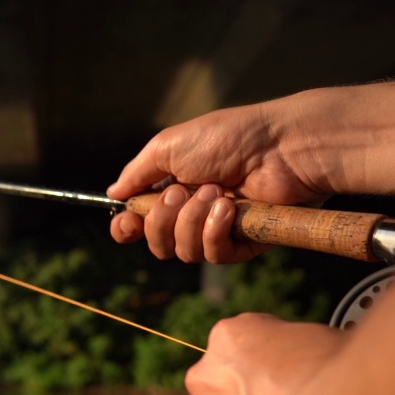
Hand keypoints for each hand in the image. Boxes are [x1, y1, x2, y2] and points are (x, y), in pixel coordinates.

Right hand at [108, 101, 331, 262]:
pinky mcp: (245, 243)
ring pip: (183, 252)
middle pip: (157, 241)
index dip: (128, 227)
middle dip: (162, 220)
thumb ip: (137, 172)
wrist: (281, 146)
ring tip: (217, 193)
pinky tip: (230, 209)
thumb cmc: (228, 138)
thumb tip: (113, 193)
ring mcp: (219, 229)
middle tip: (181, 192)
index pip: (140, 221)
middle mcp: (193, 211)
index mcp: (173, 187)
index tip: (127, 224)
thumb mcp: (169, 145)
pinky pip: (215, 256)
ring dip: (192, 222)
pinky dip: (216, 233)